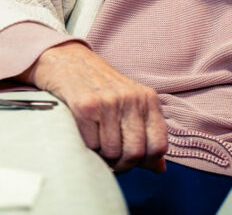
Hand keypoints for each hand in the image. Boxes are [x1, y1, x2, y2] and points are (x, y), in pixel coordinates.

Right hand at [26, 42, 167, 172]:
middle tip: (113, 160)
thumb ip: (148, 134)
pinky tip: (86, 132)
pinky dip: (88, 146)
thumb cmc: (104, 90)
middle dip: (122, 164)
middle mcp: (132, 99)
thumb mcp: (132, 105)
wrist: (71, 64)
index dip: (147, 162)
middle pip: (135, 152)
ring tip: (99, 143)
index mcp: (149, 99)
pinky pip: (92, 145)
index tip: (134, 161)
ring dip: (103, 156)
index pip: (159, 145)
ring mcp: (110, 102)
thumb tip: (160, 168)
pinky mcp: (86, 107)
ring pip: (112, 152)